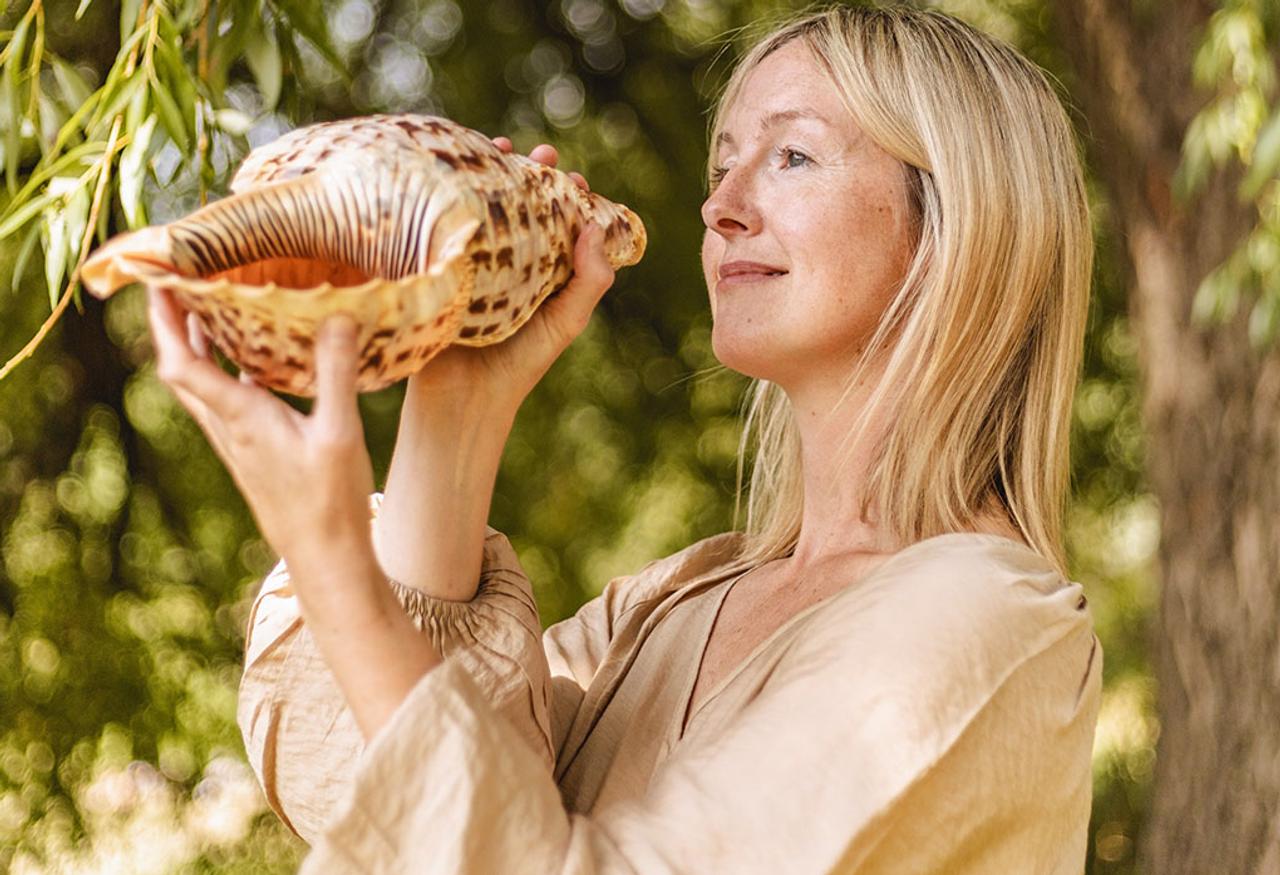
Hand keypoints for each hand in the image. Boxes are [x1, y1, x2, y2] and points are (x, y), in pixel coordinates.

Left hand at [147, 287, 374, 568]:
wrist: (325, 558)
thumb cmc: (330, 502)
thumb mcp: (339, 433)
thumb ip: (335, 373)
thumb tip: (337, 316)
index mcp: (240, 418)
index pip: (181, 363)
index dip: (163, 320)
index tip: (156, 279)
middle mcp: (229, 429)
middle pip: (181, 370)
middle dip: (173, 325)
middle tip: (175, 283)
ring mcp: (238, 444)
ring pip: (200, 387)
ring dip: (196, 347)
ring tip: (207, 310)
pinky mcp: (253, 455)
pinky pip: (225, 403)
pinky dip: (225, 372)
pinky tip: (251, 363)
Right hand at [403, 138, 613, 415]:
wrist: (462, 399)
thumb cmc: (519, 365)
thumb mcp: (566, 321)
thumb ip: (590, 280)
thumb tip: (596, 227)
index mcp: (541, 273)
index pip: (556, 223)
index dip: (565, 196)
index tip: (573, 178)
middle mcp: (506, 262)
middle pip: (518, 206)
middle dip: (529, 174)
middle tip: (540, 154)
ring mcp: (469, 261)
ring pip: (480, 207)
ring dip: (488, 174)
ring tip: (500, 147)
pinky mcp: (436, 265)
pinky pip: (441, 224)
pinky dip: (446, 195)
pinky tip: (449, 173)